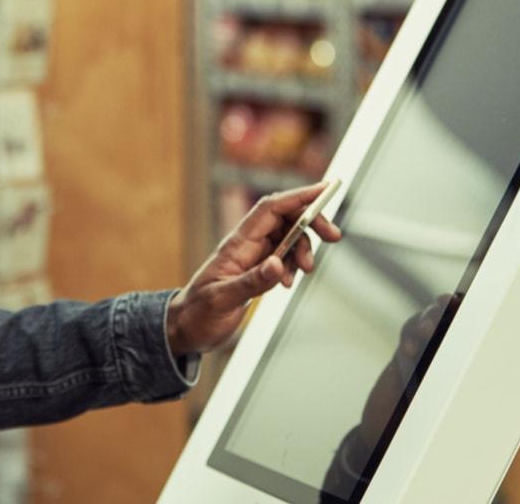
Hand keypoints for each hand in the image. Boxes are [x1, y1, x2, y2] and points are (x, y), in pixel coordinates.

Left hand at [165, 182, 342, 356]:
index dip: (298, 196)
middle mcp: (247, 245)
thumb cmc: (197, 313)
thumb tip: (278, 265)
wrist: (186, 329)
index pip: (271, 209)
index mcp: (237, 243)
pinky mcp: (258, 271)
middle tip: (333, 236)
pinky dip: (294, 266)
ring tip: (304, 272)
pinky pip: (284, 258)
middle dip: (312, 222)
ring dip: (304, 250)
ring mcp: (254, 257)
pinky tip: (288, 283)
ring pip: (289, 238)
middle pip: (286, 218)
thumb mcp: (222, 300)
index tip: (325, 190)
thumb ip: (251, 283)